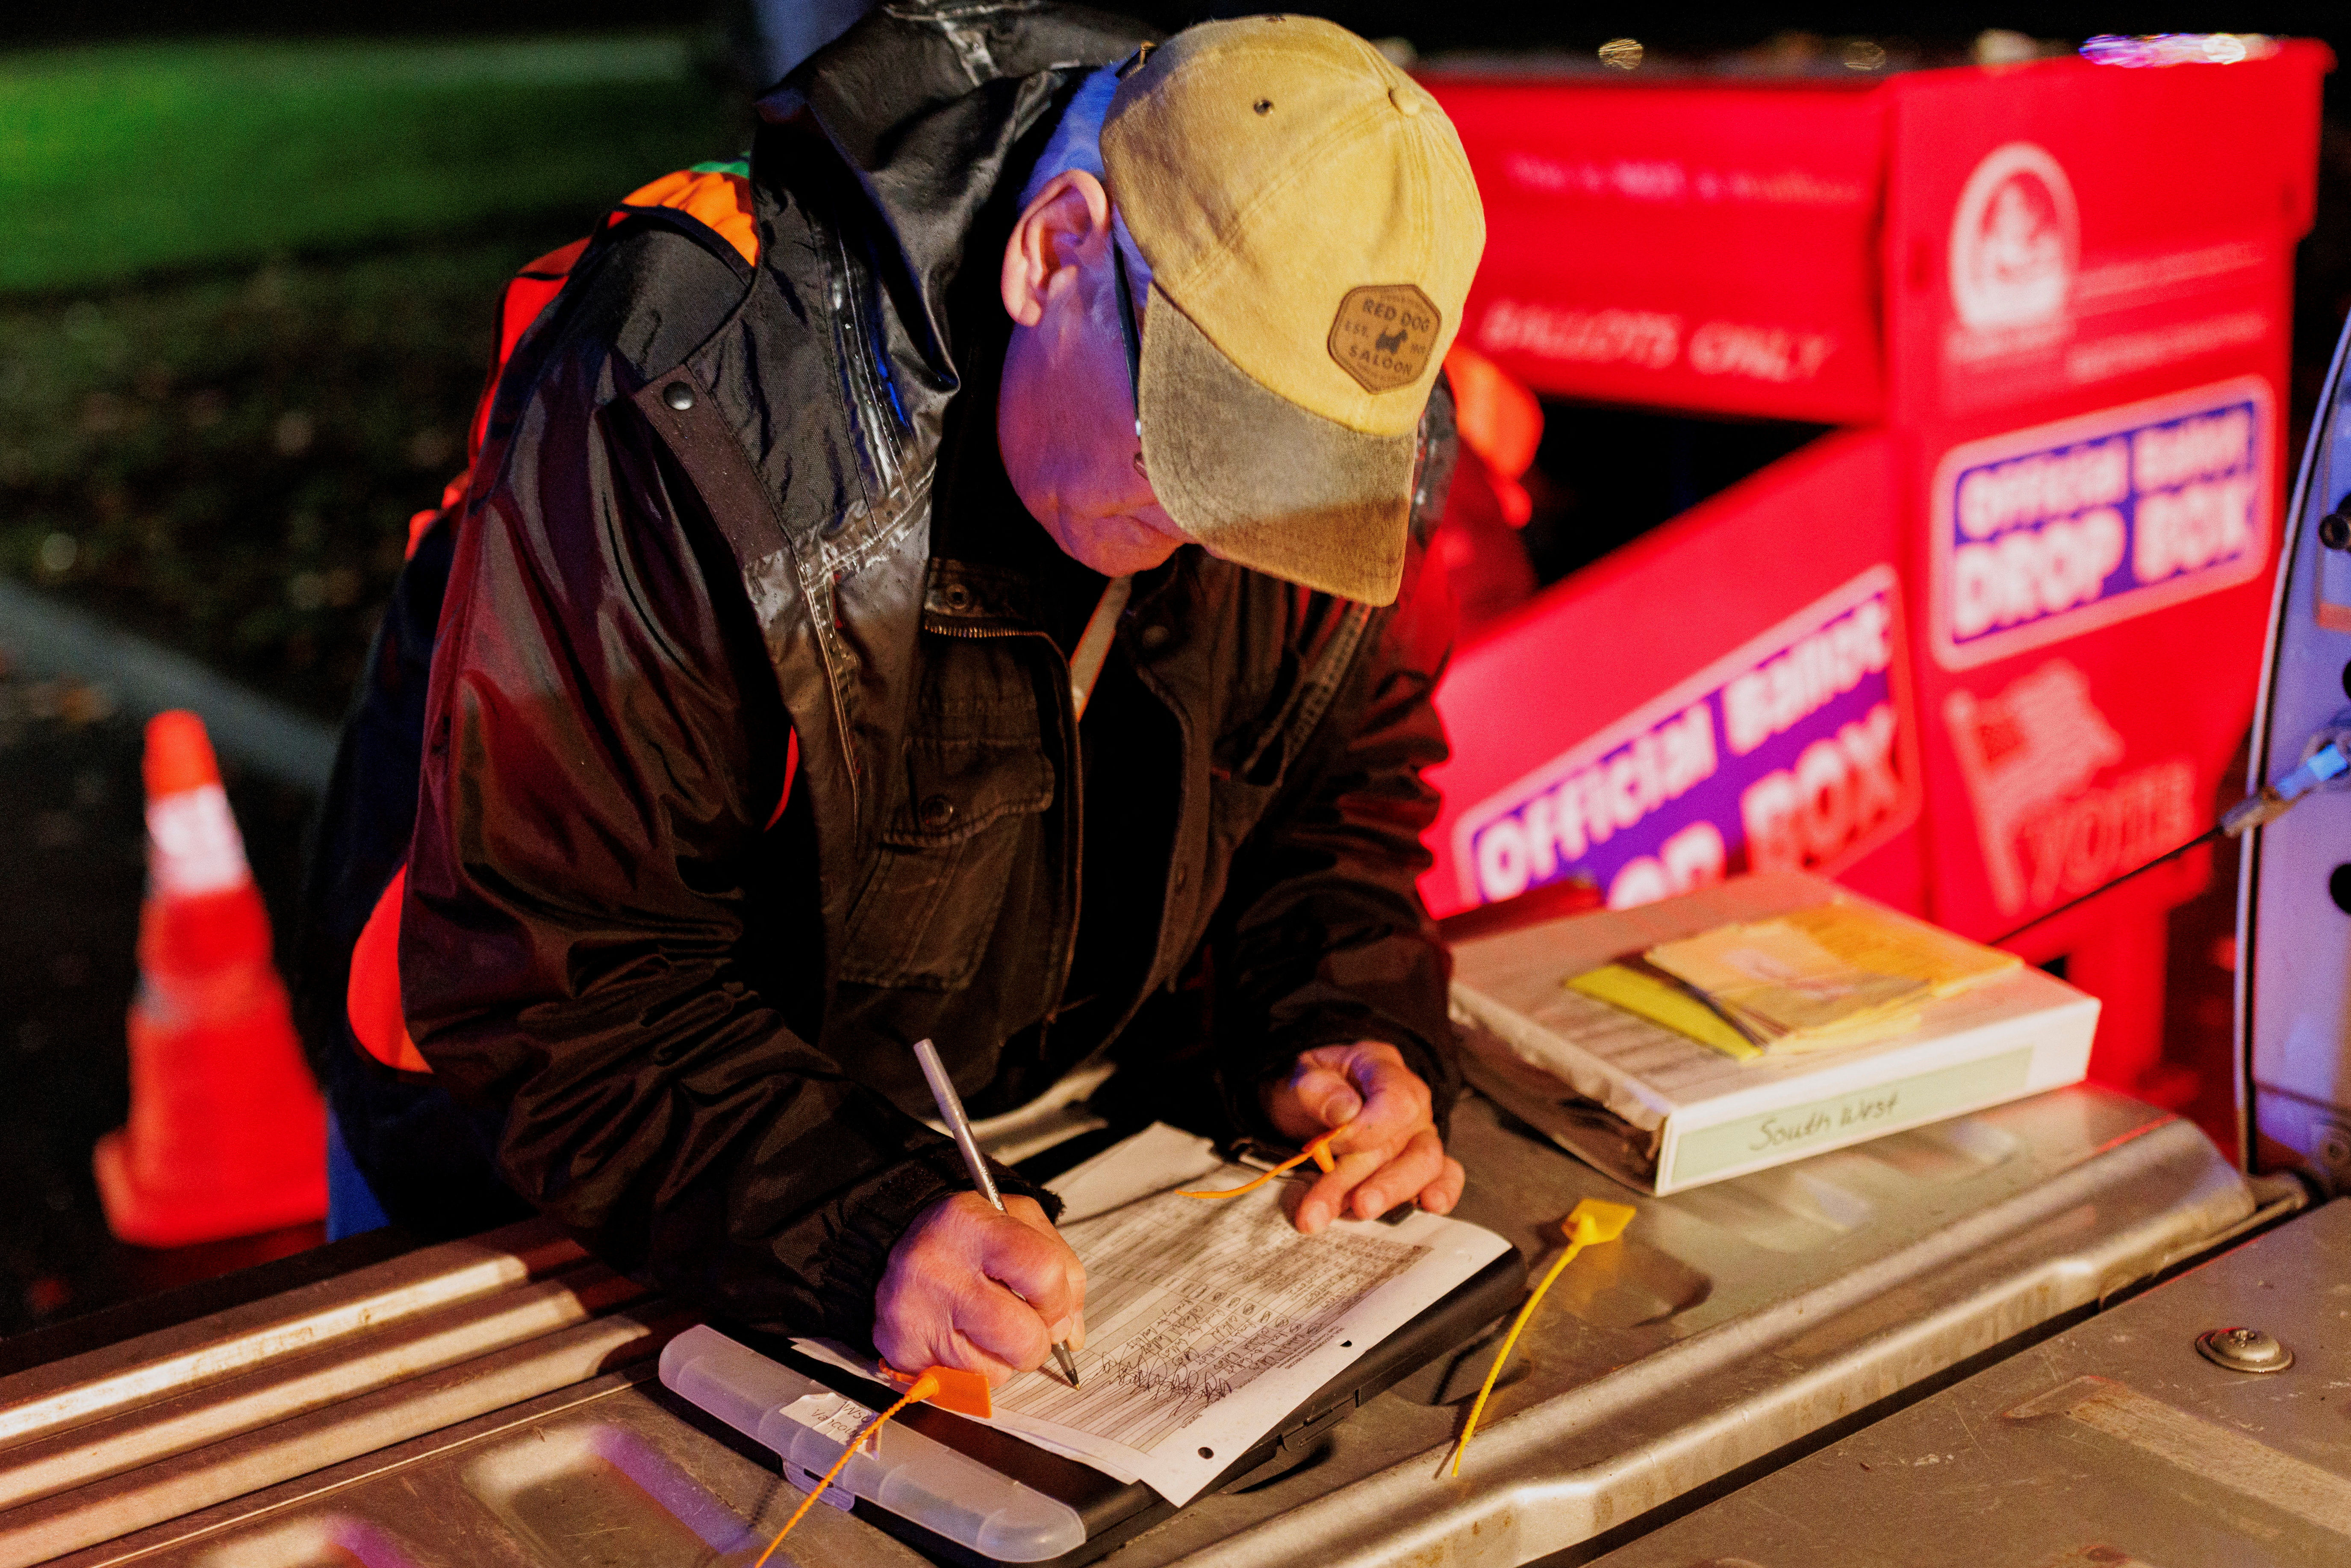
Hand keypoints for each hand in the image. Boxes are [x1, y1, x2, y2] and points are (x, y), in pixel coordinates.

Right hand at [874, 1192, 1086, 1386]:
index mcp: (972, 1225)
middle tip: (1026, 1326)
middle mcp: (939, 1269)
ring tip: (983, 1326)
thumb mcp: (1017, 1221)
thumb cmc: (963, 1235)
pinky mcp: (900, 1351)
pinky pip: (960, 1386)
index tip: (1055, 1304)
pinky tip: (959, 1339)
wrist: (890, 1241)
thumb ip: (1061, 1268)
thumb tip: (1072, 1333)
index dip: (1060, 1299)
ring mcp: (915, 1314)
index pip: (1043, 1272)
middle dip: (1037, 1341)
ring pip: (995, 1372)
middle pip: (1022, 1336)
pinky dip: (971, 1371)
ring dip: (1002, 1359)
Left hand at [1263, 1041, 1465, 1233]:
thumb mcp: (1297, 1078)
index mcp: (1381, 1067)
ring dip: (1392, 1193)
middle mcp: (1411, 1100)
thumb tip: (1345, 1112)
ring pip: (1426, 1165)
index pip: (1397, 1101)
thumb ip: (1315, 1090)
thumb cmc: (1306, 1089)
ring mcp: (1419, 1132)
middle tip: (1354, 1205)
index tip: (1330, 1148)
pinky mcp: (1420, 1162)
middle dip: (1381, 1181)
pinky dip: (1440, 1192)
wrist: (1304, 1101)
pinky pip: (1445, 1175)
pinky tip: (1427, 1207)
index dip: (1370, 1131)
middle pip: (1413, 1143)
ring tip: (1359, 1212)